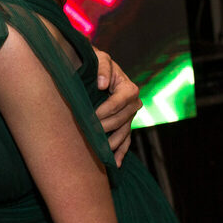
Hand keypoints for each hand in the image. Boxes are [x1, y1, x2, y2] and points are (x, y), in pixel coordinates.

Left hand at [92, 48, 141, 165]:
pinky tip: (115, 164)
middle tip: (89, 134)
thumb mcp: (99, 59)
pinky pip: (126, 140)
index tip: (92, 117)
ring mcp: (130, 115)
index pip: (119, 102)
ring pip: (124, 132)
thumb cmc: (95, 63)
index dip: (106, 110)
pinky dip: (121, 152)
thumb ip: (102, 68)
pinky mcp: (125, 124)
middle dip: (105, 127)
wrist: (94, 69)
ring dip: (113, 143)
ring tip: (101, 153)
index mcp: (128, 87)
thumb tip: (104, 84)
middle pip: (121, 119)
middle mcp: (133, 103)